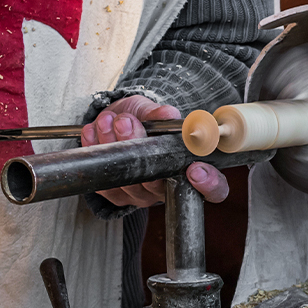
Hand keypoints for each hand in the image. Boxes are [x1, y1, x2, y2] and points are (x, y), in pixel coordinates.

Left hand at [85, 95, 228, 207]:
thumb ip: (159, 115)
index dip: (209, 184)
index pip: (213, 189)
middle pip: (156, 182)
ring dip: (112, 145)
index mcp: (188, 170)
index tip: (196, 169)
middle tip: (126, 121)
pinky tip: (94, 133)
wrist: (116, 122)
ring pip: (127, 181)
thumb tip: (168, 115)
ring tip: (108, 120)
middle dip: (137, 147)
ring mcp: (140, 195)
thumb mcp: (151, 111)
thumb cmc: (142, 120)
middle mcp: (166, 187)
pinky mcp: (116, 196)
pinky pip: (104, 182)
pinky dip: (96, 152)